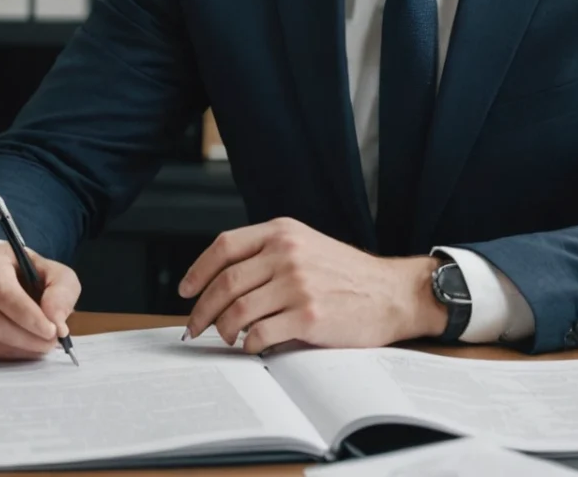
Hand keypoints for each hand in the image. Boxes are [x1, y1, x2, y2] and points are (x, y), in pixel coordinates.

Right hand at [0, 243, 80, 359]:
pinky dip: (7, 355)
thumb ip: (62, 292)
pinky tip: (23, 349)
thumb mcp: (54, 273)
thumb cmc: (29, 275)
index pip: (4, 293)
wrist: (1, 277)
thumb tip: (58, 323)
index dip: (28, 316)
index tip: (52, 331)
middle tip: (51, 343)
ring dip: (18, 349)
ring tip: (41, 346)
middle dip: (26, 338)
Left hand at [179, 218, 447, 353]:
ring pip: (237, 310)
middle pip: (225, 283)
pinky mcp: (308, 317)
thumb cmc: (348, 274)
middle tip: (194, 327)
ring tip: (224, 337)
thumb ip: (269, 253)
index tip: (185, 291)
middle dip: (202, 309)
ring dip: (222, 330)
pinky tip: (250, 346)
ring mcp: (297, 285)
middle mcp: (287, 254)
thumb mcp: (307, 245)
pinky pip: (260, 334)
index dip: (198, 271)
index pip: (224, 246)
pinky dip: (248, 344)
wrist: (392, 293)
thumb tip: (221, 282)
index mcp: (282, 232)